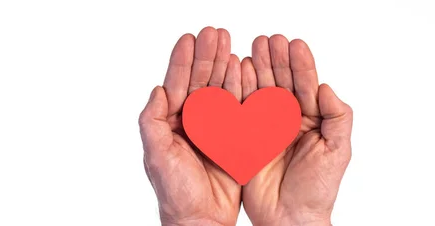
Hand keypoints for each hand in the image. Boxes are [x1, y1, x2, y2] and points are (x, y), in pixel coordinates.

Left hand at [138, 27, 242, 224]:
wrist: (200, 219)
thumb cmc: (174, 192)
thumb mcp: (156, 156)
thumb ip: (152, 122)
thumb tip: (157, 91)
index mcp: (170, 123)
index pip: (176, 84)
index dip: (182, 60)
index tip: (190, 38)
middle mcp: (191, 122)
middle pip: (199, 81)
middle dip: (207, 56)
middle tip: (215, 33)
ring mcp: (212, 128)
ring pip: (219, 89)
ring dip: (224, 65)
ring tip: (230, 43)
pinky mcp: (232, 137)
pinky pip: (237, 107)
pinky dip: (240, 88)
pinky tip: (244, 69)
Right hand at [240, 35, 352, 225]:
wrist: (290, 218)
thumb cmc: (317, 190)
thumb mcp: (338, 151)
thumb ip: (338, 117)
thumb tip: (326, 87)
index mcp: (311, 119)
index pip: (305, 85)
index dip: (300, 64)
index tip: (294, 45)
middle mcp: (286, 119)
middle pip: (280, 83)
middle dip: (275, 60)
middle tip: (268, 40)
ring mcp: (264, 127)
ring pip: (259, 91)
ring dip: (255, 69)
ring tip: (251, 49)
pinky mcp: (244, 137)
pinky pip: (240, 110)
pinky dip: (237, 90)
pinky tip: (235, 72)